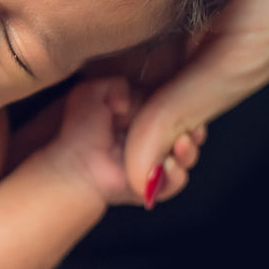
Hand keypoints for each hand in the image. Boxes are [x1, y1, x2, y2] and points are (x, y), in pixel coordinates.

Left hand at [48, 77, 203, 208]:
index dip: (184, 106)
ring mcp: (156, 163)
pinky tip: (167, 164)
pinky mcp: (154, 185)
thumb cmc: (80, 128)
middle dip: (194, 130)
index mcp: (143, 115)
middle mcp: (154, 139)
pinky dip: (176, 175)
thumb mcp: (93, 92)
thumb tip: (137, 98)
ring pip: (187, 157)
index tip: (185, 103)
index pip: (175, 107)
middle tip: (190, 128)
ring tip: (180, 144)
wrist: (75, 161)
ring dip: (187, 152)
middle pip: (190, 132)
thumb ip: (117, 83)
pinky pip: (176, 182)